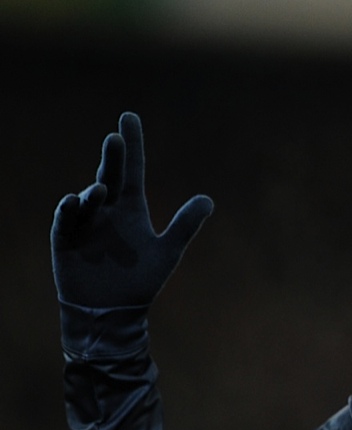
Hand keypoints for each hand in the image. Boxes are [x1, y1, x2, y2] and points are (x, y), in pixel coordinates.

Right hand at [51, 112, 213, 307]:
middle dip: (112, 157)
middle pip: (110, 175)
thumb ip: (185, 226)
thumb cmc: (140, 282)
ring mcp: (86, 223)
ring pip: (88, 197)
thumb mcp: (167, 252)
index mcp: (131, 208)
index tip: (129, 117)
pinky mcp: (65, 239)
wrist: (111, 312)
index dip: (132, 144)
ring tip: (102, 188)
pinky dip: (70, 209)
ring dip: (94, 190)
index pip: (132, 169)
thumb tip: (208, 200)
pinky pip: (66, 219)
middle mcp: (108, 210)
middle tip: (117, 138)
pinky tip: (75, 203)